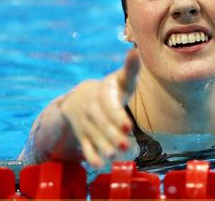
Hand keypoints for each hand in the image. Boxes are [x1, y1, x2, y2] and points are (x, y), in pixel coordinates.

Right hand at [59, 49, 139, 167]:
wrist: (79, 98)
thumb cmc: (110, 89)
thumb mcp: (119, 79)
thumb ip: (130, 68)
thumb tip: (135, 51)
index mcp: (102, 94)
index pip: (109, 106)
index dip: (117, 117)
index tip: (129, 127)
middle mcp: (91, 109)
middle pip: (102, 125)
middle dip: (114, 135)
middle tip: (126, 146)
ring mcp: (85, 123)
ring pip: (94, 137)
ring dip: (104, 147)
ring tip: (115, 155)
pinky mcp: (82, 136)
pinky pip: (84, 147)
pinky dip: (90, 156)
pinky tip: (98, 164)